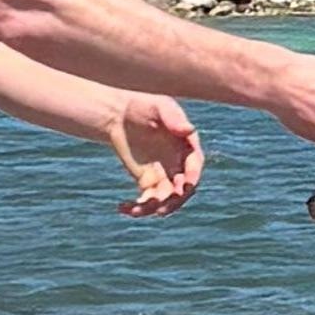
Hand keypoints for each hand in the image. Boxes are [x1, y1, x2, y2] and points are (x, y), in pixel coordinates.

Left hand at [110, 96, 204, 216]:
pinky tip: (122, 208)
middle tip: (159, 208)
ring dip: (153, 208)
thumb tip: (189, 130)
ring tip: (135, 210)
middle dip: (173, 201)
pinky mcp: (148, 182)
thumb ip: (173, 118)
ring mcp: (164, 175)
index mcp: (187, 147)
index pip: (194, 167)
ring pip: (164, 199)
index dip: (192, 179)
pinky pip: (147, 200)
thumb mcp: (159, 107)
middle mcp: (179, 164)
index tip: (184, 188)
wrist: (120, 113)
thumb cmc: (143, 104)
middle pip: (182, 190)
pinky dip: (137, 207)